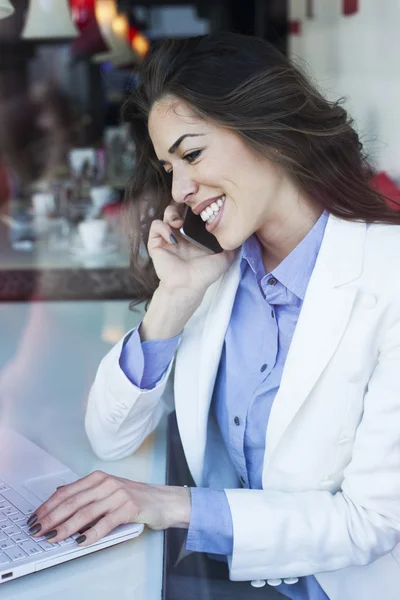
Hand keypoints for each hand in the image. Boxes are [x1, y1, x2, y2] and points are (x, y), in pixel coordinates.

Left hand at [28, 471, 190, 546]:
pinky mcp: (129, 507)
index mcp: (98, 478)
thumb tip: (58, 495)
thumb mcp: (107, 490)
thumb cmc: (134, 497)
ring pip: (86, 512)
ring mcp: (118, 494)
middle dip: (52, 518)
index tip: (36, 518)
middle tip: (39, 530)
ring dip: (67, 527)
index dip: (49, 506)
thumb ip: (85, 493)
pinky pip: (106, 522)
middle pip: (73, 502)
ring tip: (54, 538)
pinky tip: (82, 541)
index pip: (67, 492)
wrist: (163, 500)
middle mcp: (107, 483)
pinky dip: (92, 533)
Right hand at [148, 202, 234, 296]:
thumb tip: (244, 234)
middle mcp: (181, 235)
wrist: (189, 285)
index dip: (196, 206)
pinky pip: (155, 226)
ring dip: (171, 213)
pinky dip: (162, 227)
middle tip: (189, 209)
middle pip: (179, 209)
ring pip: (166, 215)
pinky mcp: (156, 244)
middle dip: (182, 205)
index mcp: (195, 236)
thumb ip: (232, 244)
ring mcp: (168, 238)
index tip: (202, 205)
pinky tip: (173, 236)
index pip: (194, 214)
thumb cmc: (204, 274)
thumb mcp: (225, 257)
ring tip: (179, 222)